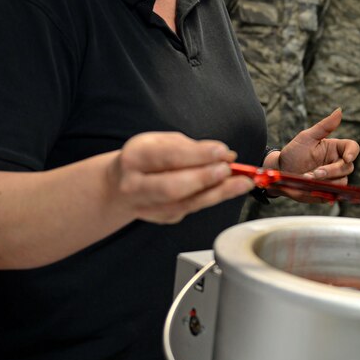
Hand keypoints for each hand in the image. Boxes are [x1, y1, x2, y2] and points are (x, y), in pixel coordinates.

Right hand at [109, 132, 253, 223]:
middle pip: (173, 187)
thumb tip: (223, 154)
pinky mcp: (163, 218)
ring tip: (242, 183)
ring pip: (186, 203)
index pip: (168, 157)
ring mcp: (148, 207)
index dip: (197, 155)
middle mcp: (136, 186)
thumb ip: (190, 147)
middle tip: (229, 170)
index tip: (222, 152)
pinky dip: (212, 198)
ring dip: (218, 193)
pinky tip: (228, 190)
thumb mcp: (160, 142)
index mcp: (135, 158)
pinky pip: (191, 209)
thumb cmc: (144, 159)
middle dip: (205, 178)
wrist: (118, 187)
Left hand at [266, 109, 358, 201]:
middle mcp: (337, 164)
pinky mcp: (327, 192)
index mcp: (335, 149)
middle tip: (315, 173)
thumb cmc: (294, 152)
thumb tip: (339, 110)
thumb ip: (324, 126)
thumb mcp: (307, 137)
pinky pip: (333, 194)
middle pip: (348, 167)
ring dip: (325, 182)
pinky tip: (310, 188)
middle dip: (332, 171)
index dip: (352, 153)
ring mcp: (333, 179)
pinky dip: (322, 191)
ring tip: (307, 179)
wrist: (281, 172)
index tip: (346, 158)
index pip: (352, 148)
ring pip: (342, 183)